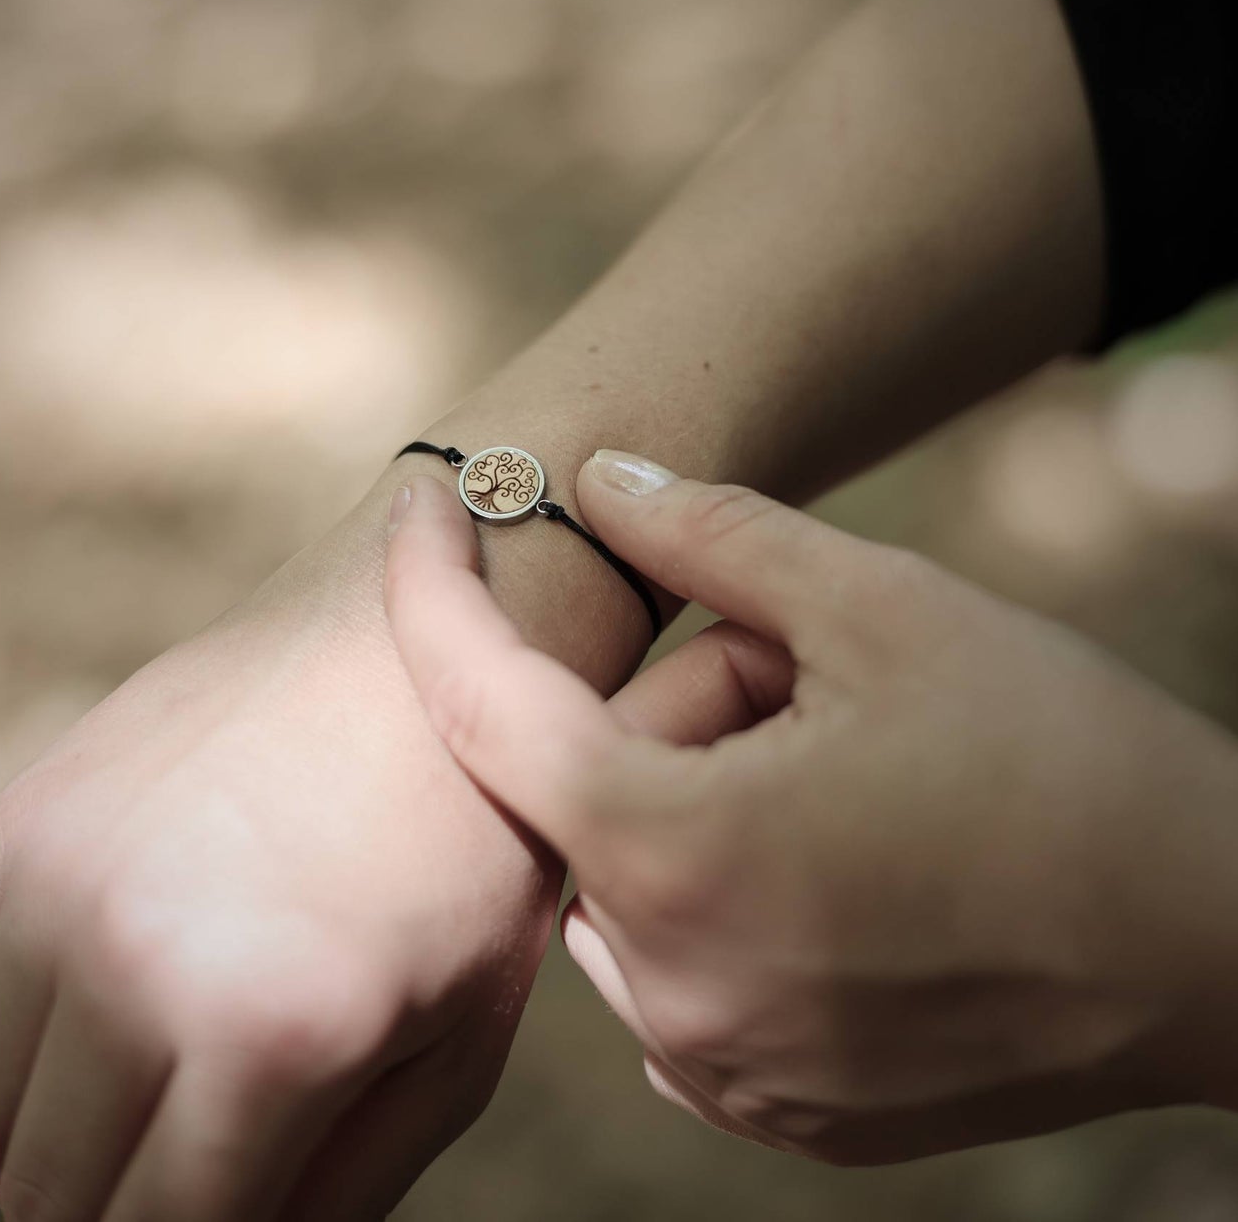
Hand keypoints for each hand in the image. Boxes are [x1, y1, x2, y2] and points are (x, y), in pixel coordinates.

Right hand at [0, 483, 562, 1220]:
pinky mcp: (24, 814)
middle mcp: (145, 958)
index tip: (223, 1197)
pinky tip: (79, 1000)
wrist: (413, 654)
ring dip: (41, 1132)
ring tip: (138, 1085)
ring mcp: (67, 877)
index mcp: (276, 1031)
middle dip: (116, 1204)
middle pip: (45, 1194)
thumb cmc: (463, 854)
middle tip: (188, 1154)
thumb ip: (336, 1194)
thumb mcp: (454, 1044)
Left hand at [383, 453, 1237, 1163]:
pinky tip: (840, 860)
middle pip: (585, 792)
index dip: (432, 589)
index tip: (427, 505)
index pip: (479, 707)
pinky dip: (719, 888)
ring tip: (842, 773)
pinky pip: (676, 963)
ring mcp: (715, 1064)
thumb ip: (711, 535)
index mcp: (670, 853)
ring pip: (630, 876)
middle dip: (664, 710)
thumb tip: (596, 479)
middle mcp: (666, 985)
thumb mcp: (882, 606)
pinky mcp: (769, 1107)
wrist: (1216, 943)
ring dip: (695, 803)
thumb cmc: (1059, 758)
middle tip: (799, 674)